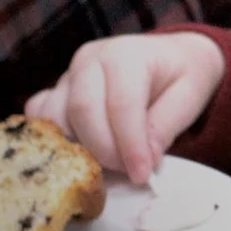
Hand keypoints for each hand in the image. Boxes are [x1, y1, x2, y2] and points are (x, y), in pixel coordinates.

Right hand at [25, 33, 224, 184]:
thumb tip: (144, 159)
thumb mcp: (191, 96)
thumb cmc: (182, 75)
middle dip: (104, 150)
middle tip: (128, 172)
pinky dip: (55, 138)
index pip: (122, 104)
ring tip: (110, 163)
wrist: (171, 56)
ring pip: (56, 117)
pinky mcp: (56, 89)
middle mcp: (90, 59)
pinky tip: (82, 151)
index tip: (141, 175)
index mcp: (127, 55)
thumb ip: (166, 126)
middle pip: (82, 111)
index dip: (130, 145)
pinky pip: (40, 116)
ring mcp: (68, 74)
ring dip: (79, 148)